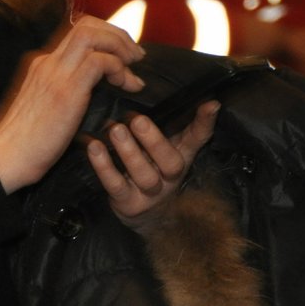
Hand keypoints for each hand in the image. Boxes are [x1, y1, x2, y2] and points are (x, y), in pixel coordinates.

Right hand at [0, 16, 144, 192]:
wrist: (6, 157)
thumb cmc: (28, 141)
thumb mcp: (48, 105)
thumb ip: (67, 89)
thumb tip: (96, 87)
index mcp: (43, 63)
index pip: (78, 31)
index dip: (106, 35)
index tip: (124, 53)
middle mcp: (48, 61)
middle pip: (87, 25)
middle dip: (118, 34)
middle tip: (136, 55)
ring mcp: (55, 72)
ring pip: (93, 35)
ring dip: (120, 46)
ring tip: (134, 67)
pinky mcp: (66, 89)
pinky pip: (99, 61)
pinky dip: (119, 68)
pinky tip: (127, 85)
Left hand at [88, 101, 217, 228]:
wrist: (147, 214)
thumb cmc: (155, 167)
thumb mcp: (168, 145)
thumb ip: (174, 121)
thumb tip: (174, 91)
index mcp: (182, 156)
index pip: (198, 138)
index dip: (205, 122)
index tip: (211, 104)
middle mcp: (170, 177)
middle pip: (170, 161)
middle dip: (154, 140)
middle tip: (137, 119)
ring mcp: (150, 193)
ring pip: (144, 175)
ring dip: (129, 152)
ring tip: (115, 130)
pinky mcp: (128, 203)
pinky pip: (116, 185)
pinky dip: (104, 166)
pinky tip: (94, 147)